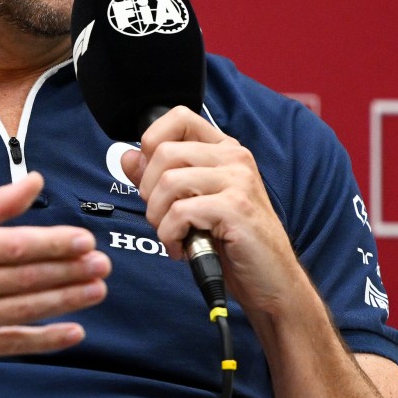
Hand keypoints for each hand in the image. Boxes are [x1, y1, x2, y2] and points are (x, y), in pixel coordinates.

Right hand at [0, 172, 110, 374]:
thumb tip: (34, 180)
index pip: (12, 245)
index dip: (52, 243)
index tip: (85, 240)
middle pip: (22, 277)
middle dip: (68, 271)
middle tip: (103, 265)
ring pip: (22, 309)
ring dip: (64, 301)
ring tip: (97, 290)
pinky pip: (11, 344)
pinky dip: (45, 339)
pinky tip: (74, 331)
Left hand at [120, 106, 307, 319]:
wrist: (270, 281)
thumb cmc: (232, 243)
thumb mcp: (192, 204)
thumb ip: (160, 178)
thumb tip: (127, 157)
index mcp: (224, 150)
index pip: (179, 117)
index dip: (152, 143)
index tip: (153, 178)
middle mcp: (234, 158)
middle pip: (164, 152)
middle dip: (149, 192)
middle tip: (162, 218)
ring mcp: (238, 181)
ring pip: (168, 182)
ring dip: (158, 218)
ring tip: (174, 236)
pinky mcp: (236, 208)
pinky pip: (180, 212)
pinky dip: (170, 236)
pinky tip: (182, 248)